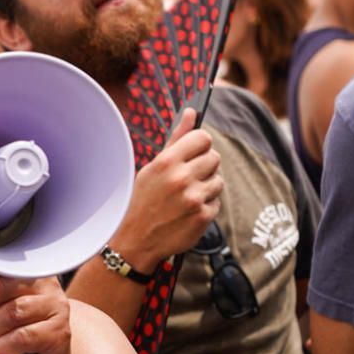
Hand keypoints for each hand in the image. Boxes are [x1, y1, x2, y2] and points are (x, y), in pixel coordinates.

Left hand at [0, 264, 75, 353]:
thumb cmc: (8, 336)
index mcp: (26, 272)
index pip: (1, 262)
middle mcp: (46, 285)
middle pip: (0, 288)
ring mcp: (56, 308)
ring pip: (10, 313)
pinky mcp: (59, 333)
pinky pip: (22, 336)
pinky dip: (5, 348)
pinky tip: (6, 352)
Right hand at [110, 108, 222, 272]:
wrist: (135, 241)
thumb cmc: (142, 200)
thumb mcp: (152, 168)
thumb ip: (176, 139)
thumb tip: (192, 112)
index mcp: (167, 162)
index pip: (203, 138)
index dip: (200, 146)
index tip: (193, 154)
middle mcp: (181, 178)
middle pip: (214, 158)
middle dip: (204, 167)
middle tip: (187, 178)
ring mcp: (194, 199)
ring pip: (218, 180)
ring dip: (206, 187)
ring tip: (186, 196)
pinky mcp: (203, 217)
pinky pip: (216, 202)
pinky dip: (206, 206)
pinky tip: (188, 211)